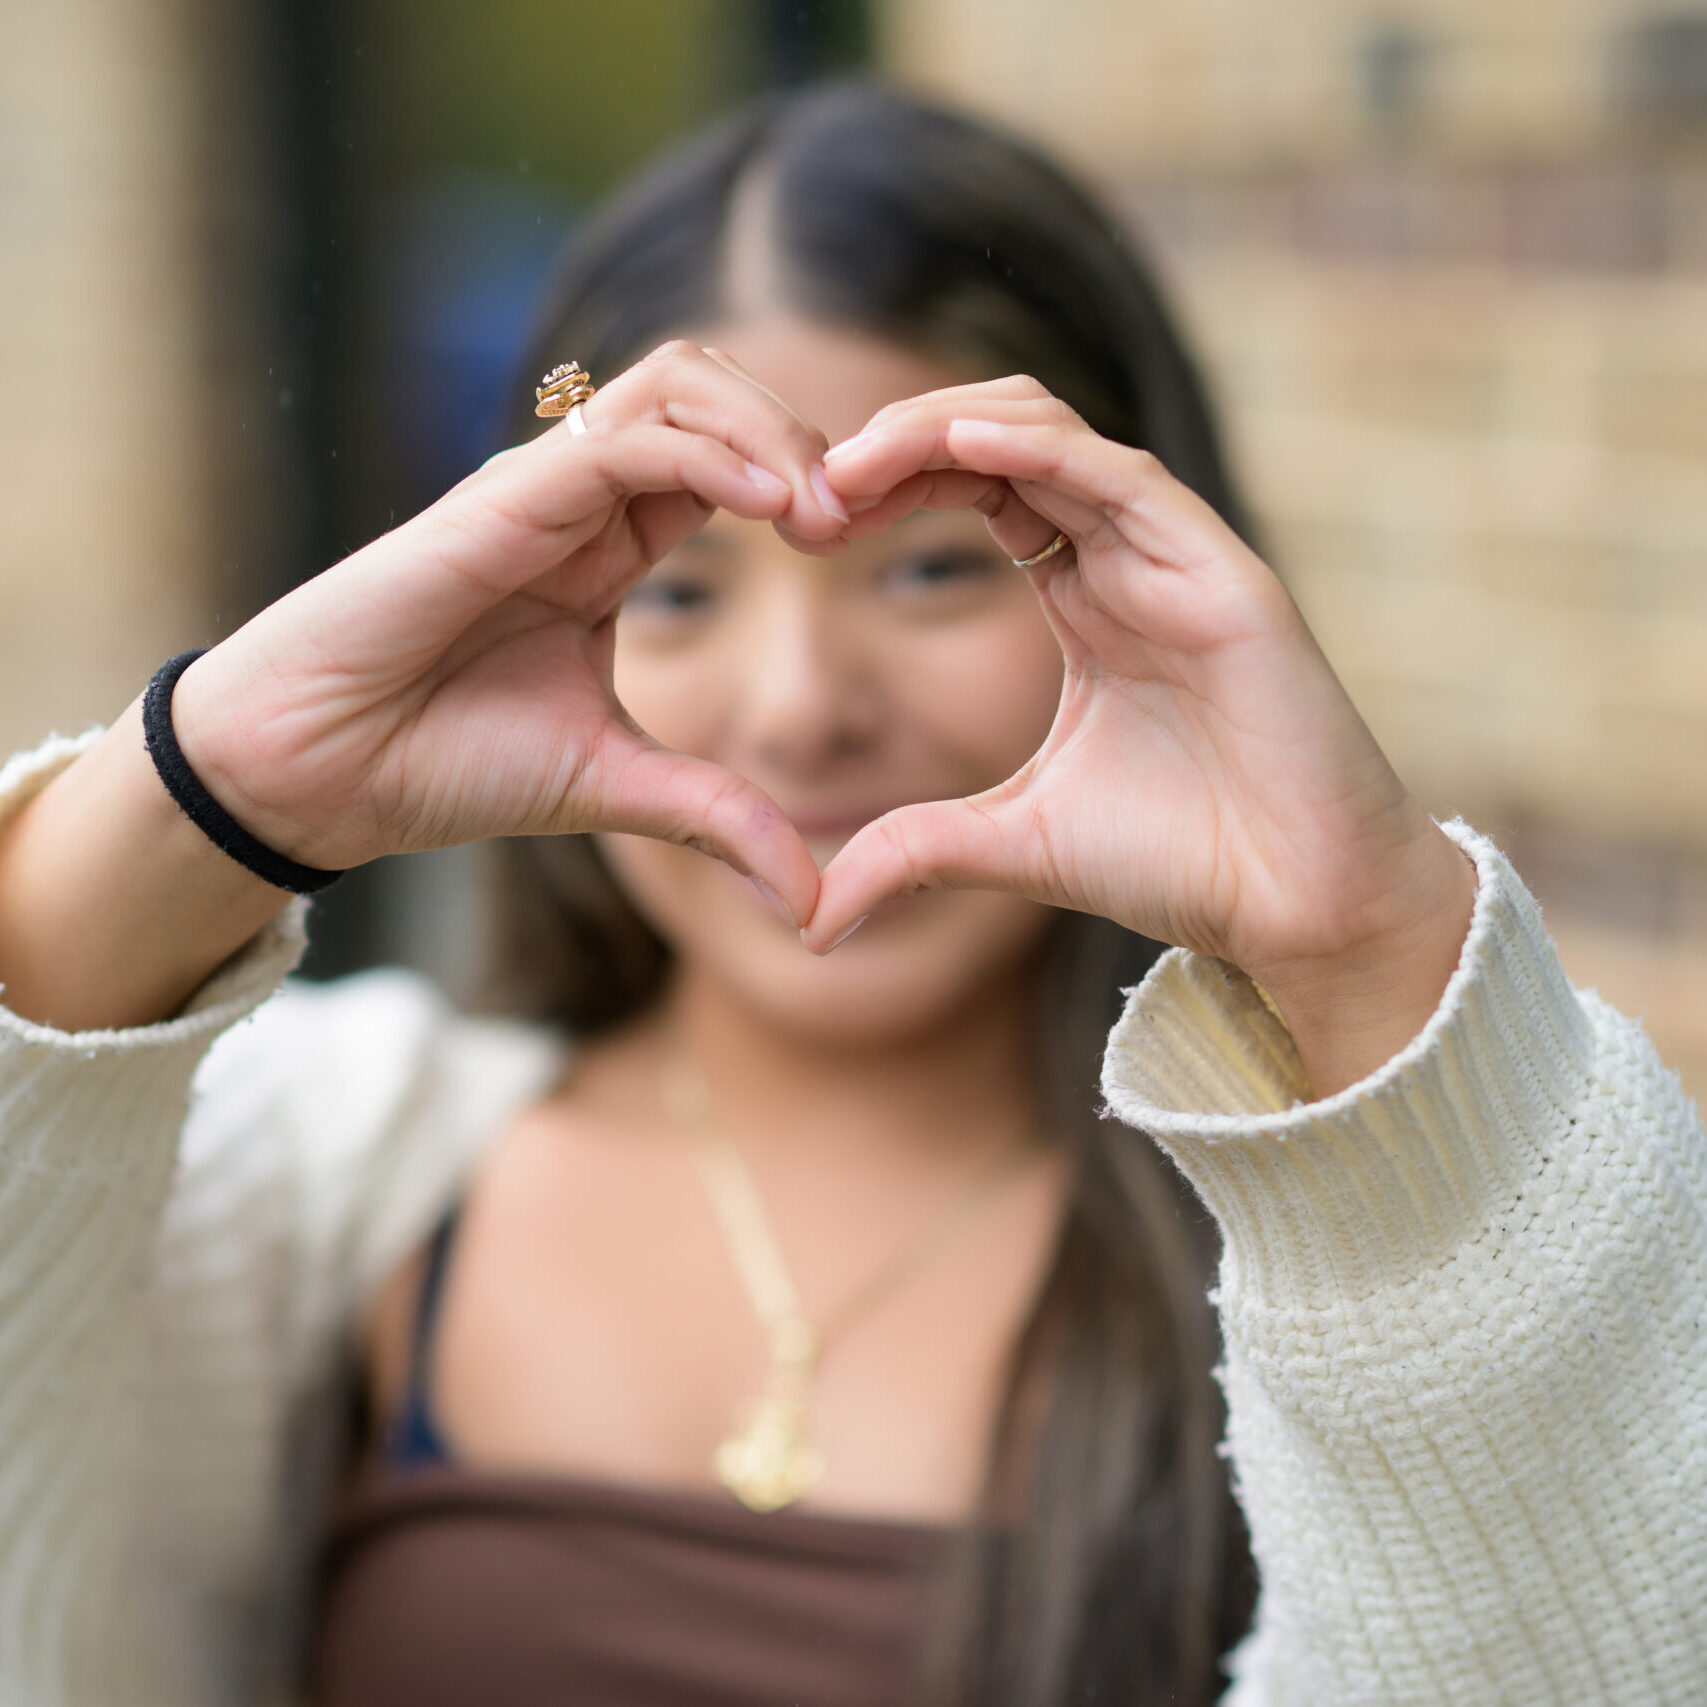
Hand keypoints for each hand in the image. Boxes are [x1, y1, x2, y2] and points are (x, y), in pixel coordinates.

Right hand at [170, 342, 850, 926]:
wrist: (320, 775)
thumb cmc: (446, 762)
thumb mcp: (617, 789)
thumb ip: (718, 821)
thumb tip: (815, 904)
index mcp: (612, 544)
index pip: (731, 462)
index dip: (807, 484)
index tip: (863, 544)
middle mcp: (583, 499)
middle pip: (716, 397)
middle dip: (804, 438)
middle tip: (860, 516)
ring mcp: (543, 489)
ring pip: (677, 386)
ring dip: (769, 430)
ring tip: (825, 510)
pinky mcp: (502, 500)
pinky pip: (622, 440)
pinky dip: (708, 452)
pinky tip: (771, 506)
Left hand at [806, 378, 1475, 1093]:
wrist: (1300, 909)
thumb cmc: (1182, 865)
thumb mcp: (1013, 844)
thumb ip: (915, 852)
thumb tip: (812, 921)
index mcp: (1085, 599)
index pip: (979, 490)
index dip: (893, 485)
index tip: (810, 519)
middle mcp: (1128, 561)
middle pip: (1006, 441)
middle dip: (905, 441)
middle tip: (816, 484)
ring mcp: (1178, 560)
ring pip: (1058, 436)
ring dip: (951, 428)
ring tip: (858, 458)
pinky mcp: (1225, 578)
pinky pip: (1124, 480)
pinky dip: (1044, 449)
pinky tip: (963, 441)